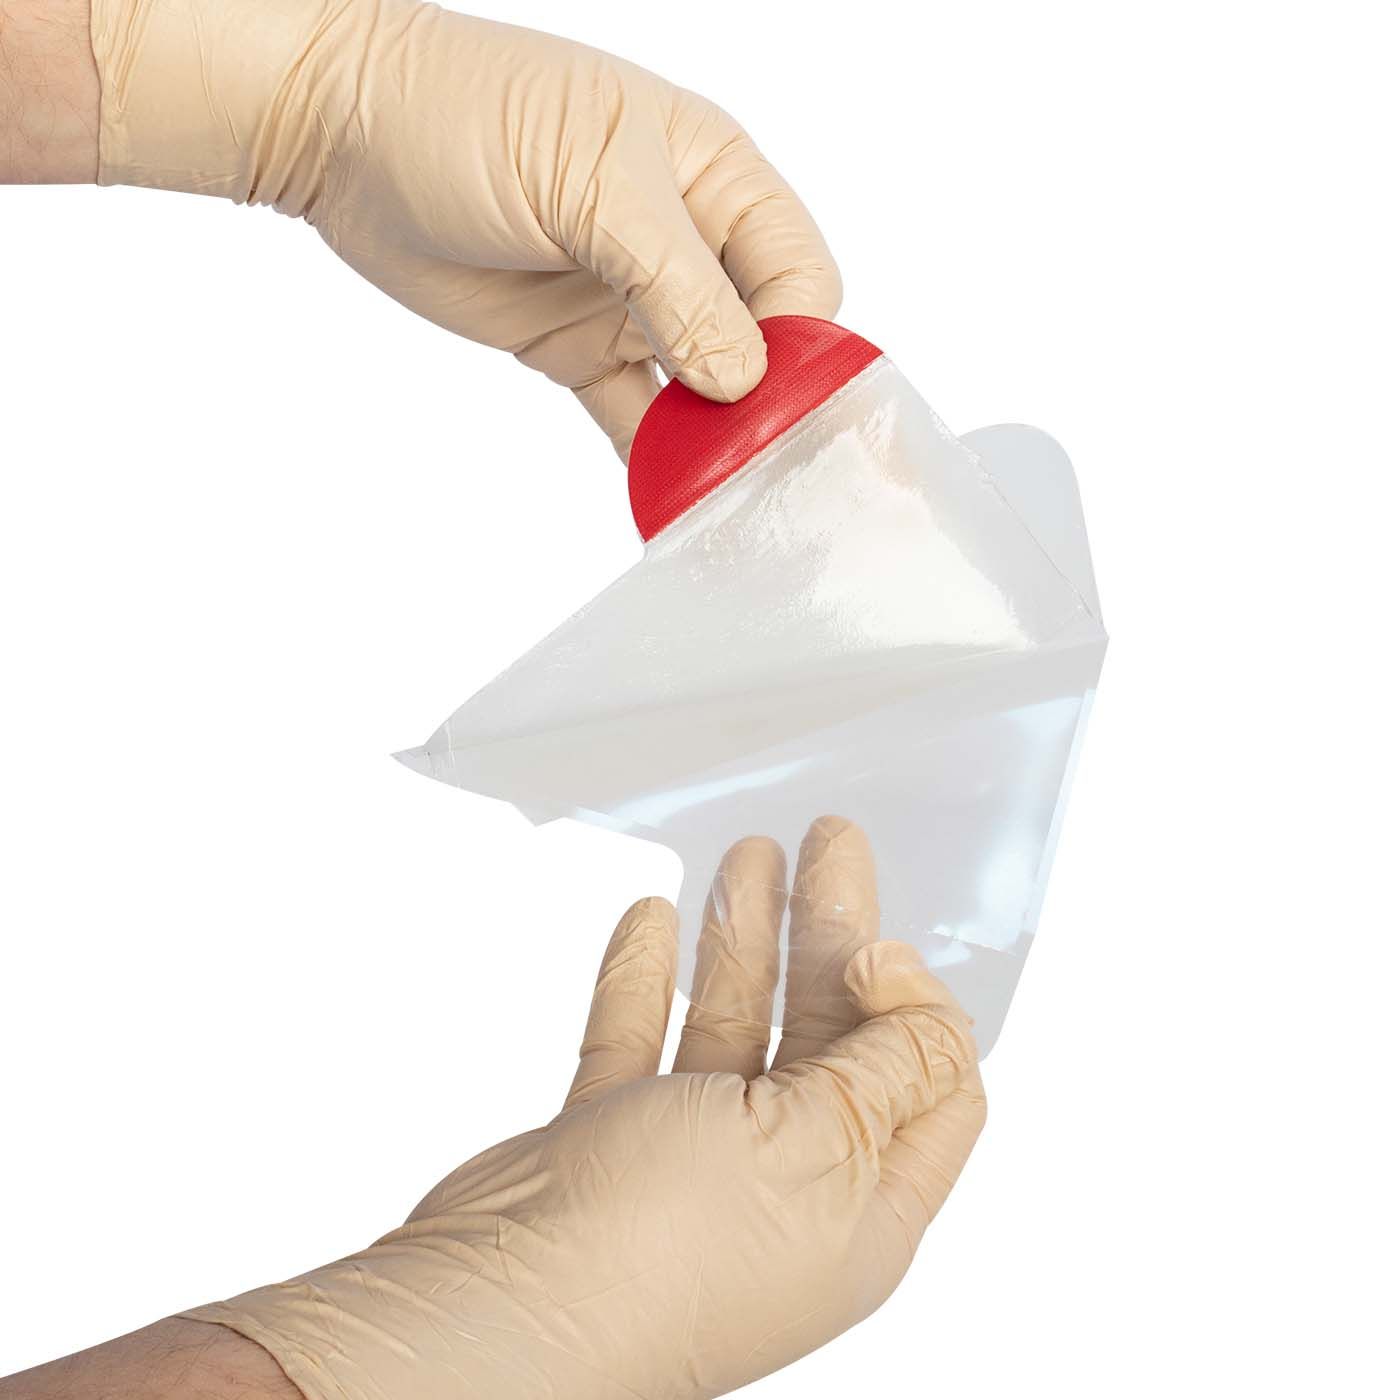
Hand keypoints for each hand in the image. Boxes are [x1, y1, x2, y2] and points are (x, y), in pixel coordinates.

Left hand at [89, 0, 840, 456]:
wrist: (344, 133)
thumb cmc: (465, 111)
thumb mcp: (592, 184)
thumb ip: (675, 283)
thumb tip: (741, 377)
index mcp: (712, 177)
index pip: (796, 273)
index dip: (799, 340)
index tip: (777, 399)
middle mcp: (684, 243)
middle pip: (759, 340)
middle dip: (762, 403)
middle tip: (750, 463)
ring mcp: (631, 301)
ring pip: (700, 389)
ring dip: (708, 440)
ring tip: (711, 494)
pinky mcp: (577, 346)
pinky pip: (634, 414)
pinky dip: (651, 457)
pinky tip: (665, 498)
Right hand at [183, 818, 984, 1399]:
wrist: (501, 1307)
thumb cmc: (667, 1247)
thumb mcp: (821, 1145)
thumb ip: (887, 1068)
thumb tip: (918, 998)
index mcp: (861, 1203)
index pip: (926, 1086)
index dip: (915, 1004)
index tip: (871, 946)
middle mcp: (786, 1181)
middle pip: (828, 1035)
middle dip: (829, 932)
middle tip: (829, 841)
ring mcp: (693, 1161)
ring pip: (734, 1028)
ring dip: (743, 940)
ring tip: (750, 854)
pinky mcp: (612, 1142)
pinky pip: (641, 1044)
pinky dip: (648, 981)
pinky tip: (652, 921)